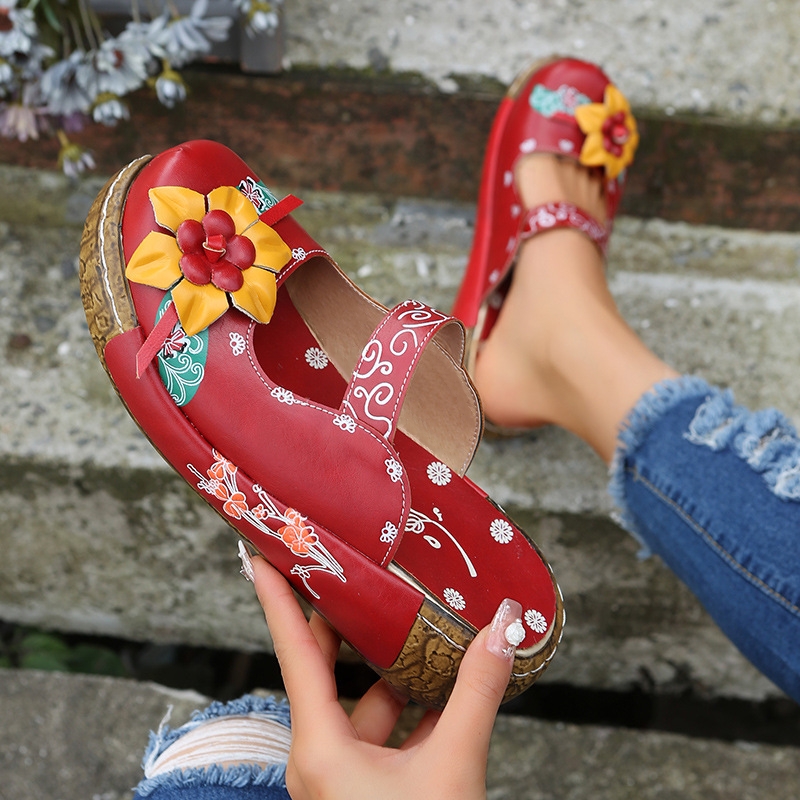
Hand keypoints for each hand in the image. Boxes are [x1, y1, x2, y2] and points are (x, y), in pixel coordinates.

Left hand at [250, 552, 523, 799]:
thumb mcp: (454, 768)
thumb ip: (478, 693)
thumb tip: (503, 629)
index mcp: (320, 748)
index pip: (294, 650)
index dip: (275, 597)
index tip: (263, 551)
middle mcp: (321, 756)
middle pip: (325, 666)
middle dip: (344, 618)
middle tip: (355, 568)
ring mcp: (343, 774)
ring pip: (363, 699)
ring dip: (393, 664)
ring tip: (420, 618)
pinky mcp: (367, 787)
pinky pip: (384, 730)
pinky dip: (411, 703)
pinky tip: (444, 680)